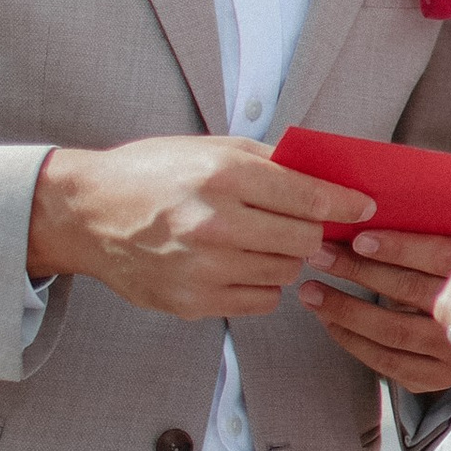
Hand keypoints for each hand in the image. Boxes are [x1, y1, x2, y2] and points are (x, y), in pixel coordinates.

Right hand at [28, 137, 374, 324]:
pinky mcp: (192, 302)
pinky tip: (240, 264)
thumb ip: (270, 162)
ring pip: (285, 274)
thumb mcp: (210, 148)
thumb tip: (327, 179)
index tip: (362, 206)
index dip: (344, 203)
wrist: (88, 214)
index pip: (308, 197)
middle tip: (306, 225)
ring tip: (263, 241)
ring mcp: (202, 269)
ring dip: (286, 259)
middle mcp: (215, 224)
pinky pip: (260, 301)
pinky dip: (261, 284)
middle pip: (303, 241)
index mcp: (223, 177)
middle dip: (313, 232)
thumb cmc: (153, 173)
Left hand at [305, 227, 450, 394]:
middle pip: (409, 290)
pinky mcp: (433, 377)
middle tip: (320, 255)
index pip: (438, 256)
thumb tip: (371, 214)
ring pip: (392, 329)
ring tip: (312, 291)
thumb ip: (433, 233)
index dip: (399, 248)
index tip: (359, 239)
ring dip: (344, 309)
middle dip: (357, 271)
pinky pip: (386, 362)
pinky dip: (352, 341)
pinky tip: (330, 322)